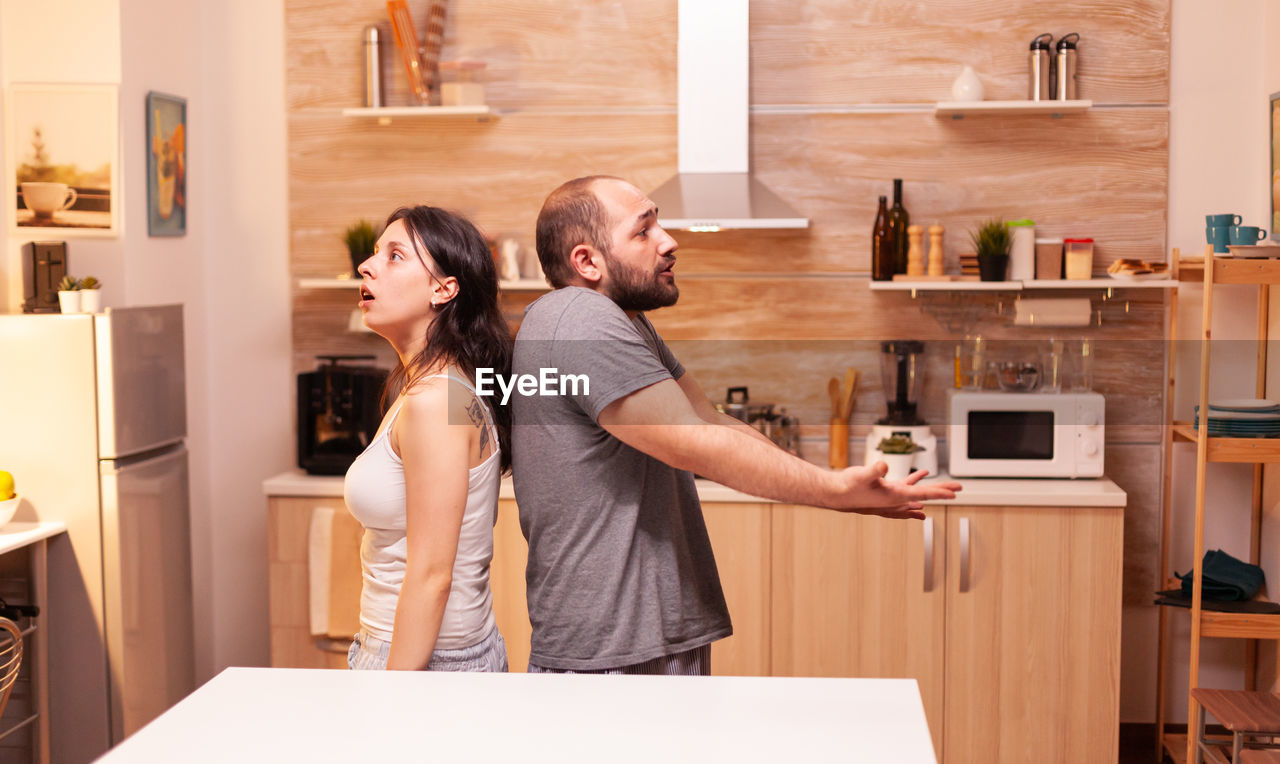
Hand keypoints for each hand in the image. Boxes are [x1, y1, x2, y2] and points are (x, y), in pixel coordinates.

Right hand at [829, 462, 961, 519]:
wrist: (836, 494)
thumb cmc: (848, 486)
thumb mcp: (861, 476)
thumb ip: (874, 471)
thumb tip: (884, 465)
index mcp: (894, 496)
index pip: (921, 494)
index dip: (939, 493)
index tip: (954, 493)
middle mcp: (895, 498)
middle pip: (924, 494)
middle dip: (942, 490)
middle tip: (959, 487)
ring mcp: (891, 495)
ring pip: (917, 492)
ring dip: (931, 489)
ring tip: (946, 488)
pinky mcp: (885, 489)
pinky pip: (906, 487)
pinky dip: (916, 482)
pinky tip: (922, 474)